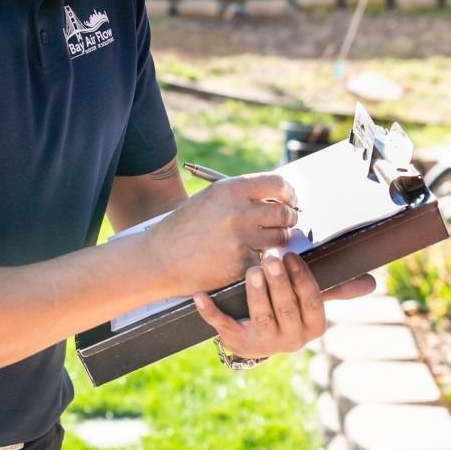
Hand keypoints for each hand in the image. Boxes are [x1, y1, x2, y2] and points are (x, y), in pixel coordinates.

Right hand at [144, 172, 299, 295]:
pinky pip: (265, 259)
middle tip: (284, 222)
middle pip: (284, 213)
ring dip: (278, 239)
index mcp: (229, 190)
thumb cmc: (186, 226)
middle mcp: (238, 212)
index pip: (278, 185)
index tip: (290, 200)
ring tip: (265, 239)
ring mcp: (240, 240)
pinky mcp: (241, 265)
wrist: (160, 258)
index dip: (289, 193)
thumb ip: (242, 195)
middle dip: (288, 218)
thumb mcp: (211, 198)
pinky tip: (245, 256)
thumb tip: (280, 196)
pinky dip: (260, 258)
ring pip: (280, 238)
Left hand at [193, 253, 376, 358]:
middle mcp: (291, 340)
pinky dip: (210, 311)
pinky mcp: (236, 342)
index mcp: (312, 327)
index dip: (302, 279)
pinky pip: (222, 327)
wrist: (255, 336)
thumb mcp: (309, 299)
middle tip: (271, 259)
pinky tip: (201, 295)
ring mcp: (263, 343)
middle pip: (286, 309)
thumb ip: (336, 288)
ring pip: (260, 317)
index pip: (311, 302)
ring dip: (255, 294)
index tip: (292, 256)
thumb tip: (372, 281)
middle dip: (279, 284)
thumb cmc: (287, 307)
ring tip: (252, 270)